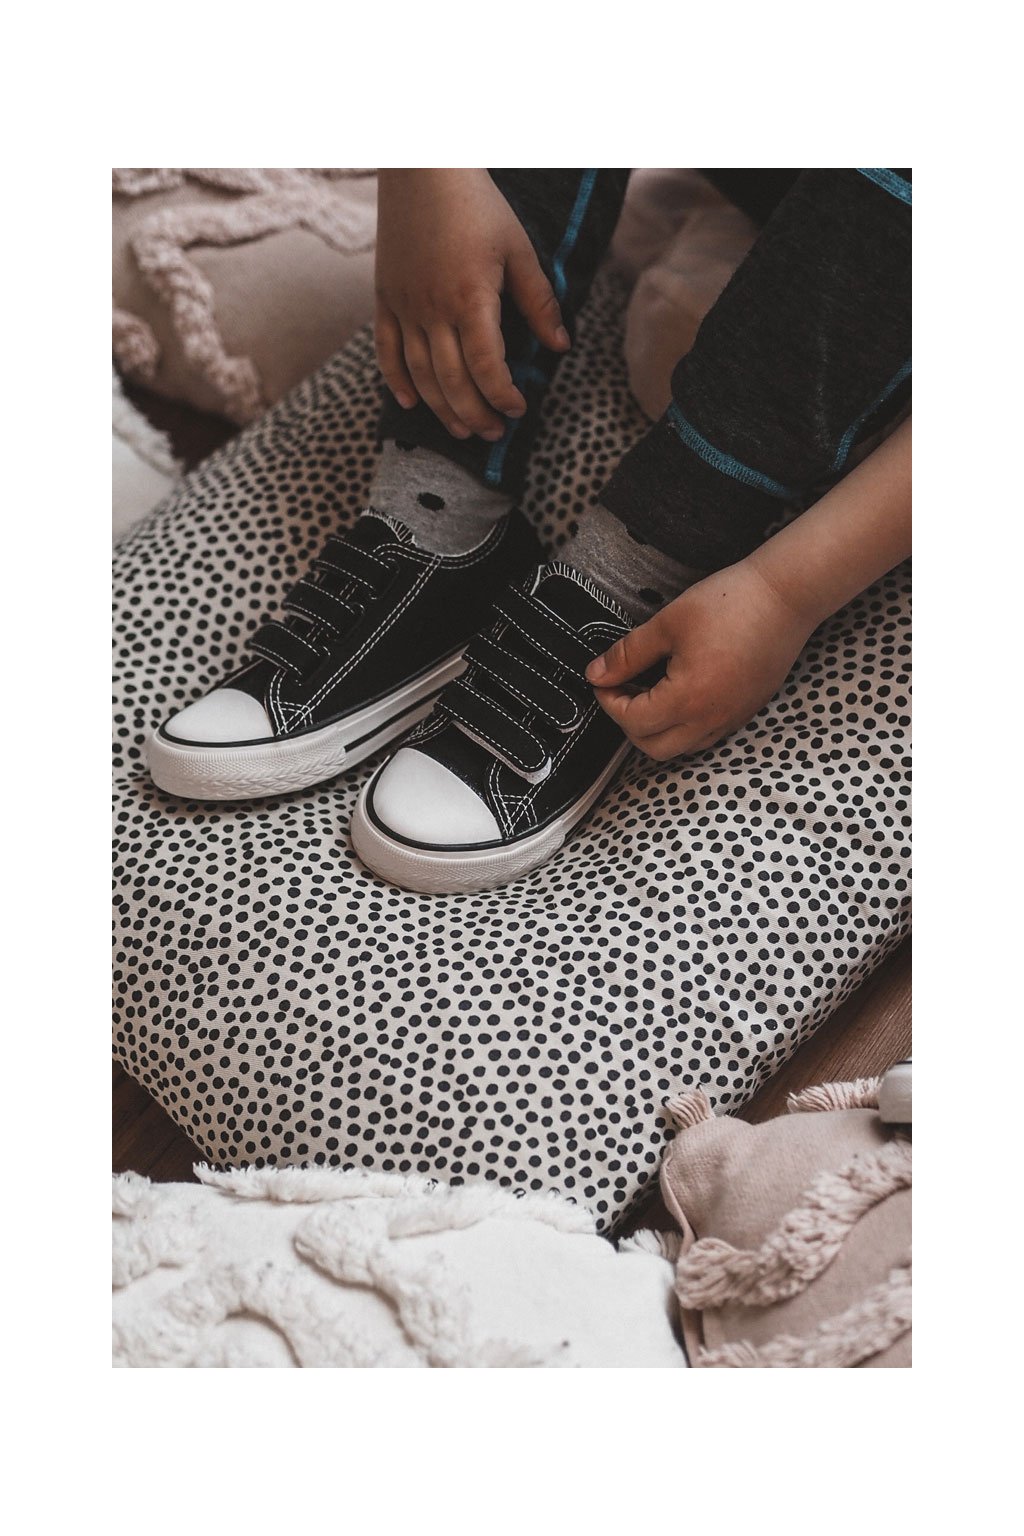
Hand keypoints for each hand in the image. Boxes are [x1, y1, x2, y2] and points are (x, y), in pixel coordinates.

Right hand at [375, 169, 569, 440]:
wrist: (422, 166)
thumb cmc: (477, 204)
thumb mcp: (519, 248)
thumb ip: (539, 302)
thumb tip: (560, 346)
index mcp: (470, 297)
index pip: (487, 365)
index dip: (503, 394)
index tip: (518, 408)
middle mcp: (433, 309)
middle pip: (452, 380)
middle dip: (475, 414)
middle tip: (493, 432)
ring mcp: (404, 305)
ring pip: (420, 374)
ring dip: (441, 408)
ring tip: (461, 429)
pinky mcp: (384, 297)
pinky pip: (387, 350)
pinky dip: (397, 380)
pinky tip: (412, 403)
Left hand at [585, 560, 814, 759]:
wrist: (786, 597)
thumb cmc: (730, 603)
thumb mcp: (667, 623)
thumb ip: (627, 654)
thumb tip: (596, 674)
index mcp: (688, 699)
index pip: (633, 722)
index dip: (609, 702)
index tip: (603, 680)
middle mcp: (711, 719)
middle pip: (654, 748)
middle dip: (629, 724)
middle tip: (621, 691)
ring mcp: (732, 719)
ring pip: (682, 747)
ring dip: (657, 730)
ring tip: (649, 692)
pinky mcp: (746, 711)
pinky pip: (706, 736)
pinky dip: (683, 726)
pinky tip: (679, 693)